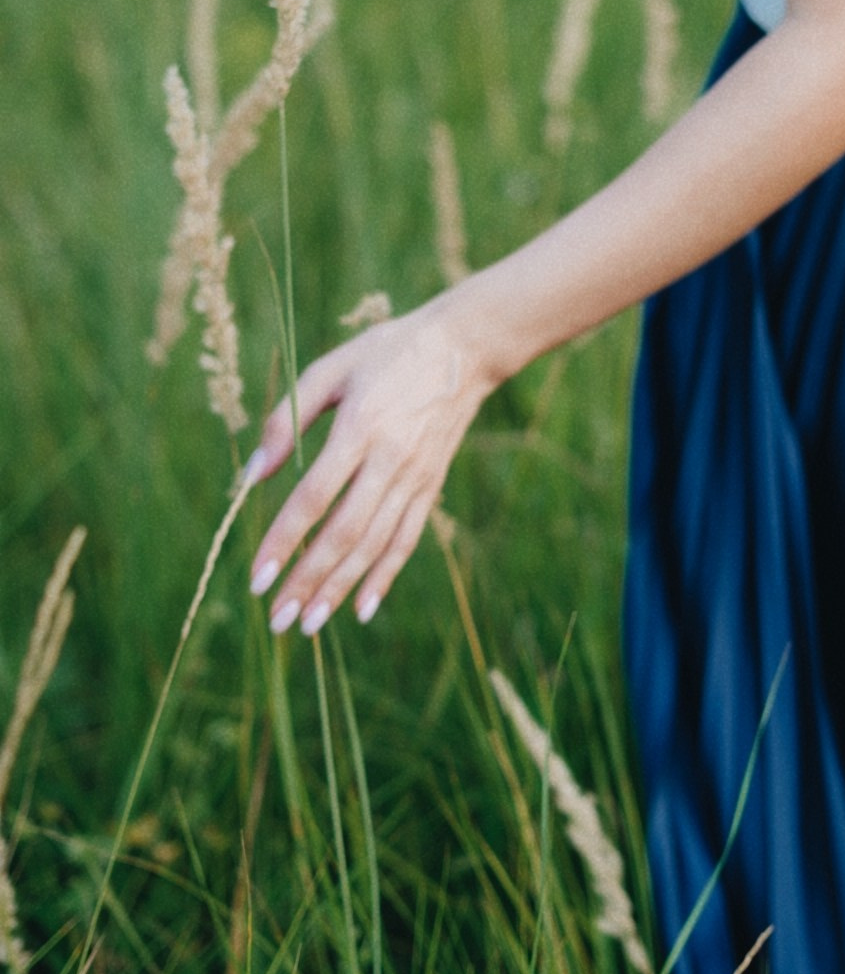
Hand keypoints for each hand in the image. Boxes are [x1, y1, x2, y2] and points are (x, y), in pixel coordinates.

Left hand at [246, 301, 493, 635]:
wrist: (463, 349)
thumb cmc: (387, 353)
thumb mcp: (332, 369)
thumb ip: (287, 419)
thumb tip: (252, 474)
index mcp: (360, 427)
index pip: (315, 497)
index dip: (284, 540)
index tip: (257, 577)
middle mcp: (390, 460)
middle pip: (345, 533)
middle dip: (309, 581)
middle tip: (277, 620)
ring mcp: (415, 477)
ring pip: (375, 545)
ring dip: (340, 588)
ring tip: (309, 623)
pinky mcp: (431, 486)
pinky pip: (406, 539)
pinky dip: (384, 576)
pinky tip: (361, 608)